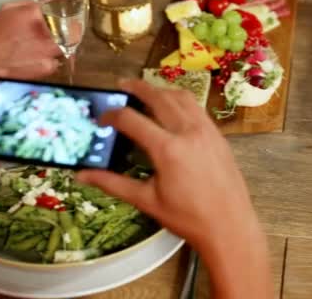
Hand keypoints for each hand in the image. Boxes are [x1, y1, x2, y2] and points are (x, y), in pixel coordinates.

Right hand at [0, 1, 60, 86]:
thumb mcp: (8, 11)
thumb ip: (30, 7)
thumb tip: (45, 8)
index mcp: (34, 14)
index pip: (61, 11)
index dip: (62, 16)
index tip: (62, 19)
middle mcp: (45, 31)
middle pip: (71, 30)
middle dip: (67, 32)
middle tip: (57, 35)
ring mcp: (48, 50)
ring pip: (66, 47)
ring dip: (58, 47)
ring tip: (40, 50)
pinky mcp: (47, 67)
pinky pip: (56, 62)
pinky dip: (49, 61)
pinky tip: (35, 60)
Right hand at [77, 80, 272, 297]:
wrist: (229, 225)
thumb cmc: (187, 218)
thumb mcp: (147, 201)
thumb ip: (113, 183)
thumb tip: (81, 175)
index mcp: (167, 149)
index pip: (131, 119)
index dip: (112, 115)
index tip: (101, 119)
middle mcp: (188, 132)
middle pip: (159, 97)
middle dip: (138, 88)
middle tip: (122, 85)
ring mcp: (207, 131)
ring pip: (182, 97)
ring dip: (162, 90)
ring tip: (147, 91)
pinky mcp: (219, 135)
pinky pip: (198, 108)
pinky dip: (182, 101)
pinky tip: (174, 108)